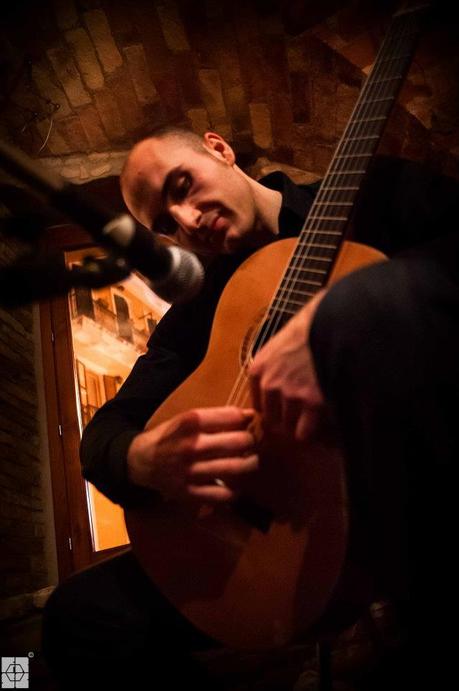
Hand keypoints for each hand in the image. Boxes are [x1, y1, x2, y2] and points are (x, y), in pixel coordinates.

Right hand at [127, 406, 257, 502]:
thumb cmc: (168, 436)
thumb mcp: (185, 419)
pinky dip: (234, 492)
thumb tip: (248, 415)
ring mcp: (191, 471)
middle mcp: (192, 446)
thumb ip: (214, 417)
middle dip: (250, 441)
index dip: (245, 418)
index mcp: (190, 422)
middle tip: (252, 442)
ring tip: (252, 461)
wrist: (140, 461)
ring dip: (250, 464)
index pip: (232, 417)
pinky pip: (221, 495)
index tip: (249, 420)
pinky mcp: (189, 493)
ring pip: (234, 468)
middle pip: (238, 442)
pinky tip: (236, 486)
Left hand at [249, 290, 326, 440]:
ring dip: (302, 424)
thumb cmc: (310, 328)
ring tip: (316, 415)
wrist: (333, 322)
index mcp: (259, 369)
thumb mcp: (279, 344)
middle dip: (288, 419)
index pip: (259, 405)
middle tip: (305, 415)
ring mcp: (290, 394)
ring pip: (289, 427)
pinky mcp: (312, 402)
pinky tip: (322, 422)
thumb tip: (276, 389)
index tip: (287, 410)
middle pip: (272, 419)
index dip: (275, 409)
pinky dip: (314, 432)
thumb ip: (272, 368)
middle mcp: (270, 384)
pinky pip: (305, 433)